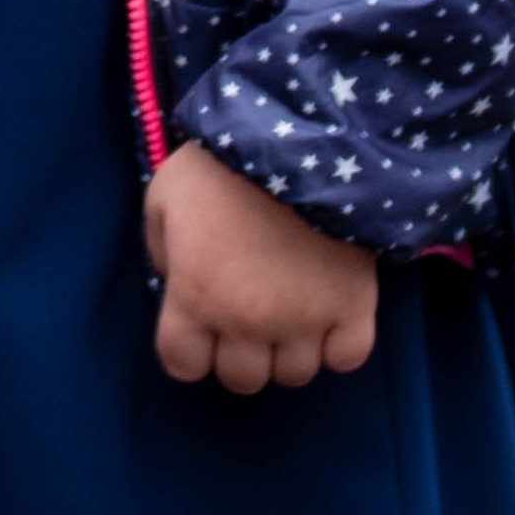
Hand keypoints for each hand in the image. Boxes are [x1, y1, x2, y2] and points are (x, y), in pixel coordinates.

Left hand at [144, 138, 377, 393]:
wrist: (300, 135)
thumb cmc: (221, 164)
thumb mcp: (163, 197)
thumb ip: (160, 250)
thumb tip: (175, 285)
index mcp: (195, 297)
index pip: (182, 365)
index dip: (187, 348)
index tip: (197, 325)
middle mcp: (247, 322)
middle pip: (241, 379)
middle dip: (237, 352)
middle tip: (244, 314)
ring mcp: (305, 321)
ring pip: (293, 375)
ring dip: (286, 349)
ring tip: (287, 310)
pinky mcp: (354, 308)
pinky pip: (346, 359)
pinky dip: (337, 346)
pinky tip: (327, 315)